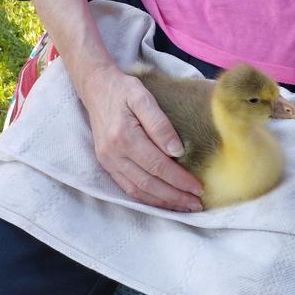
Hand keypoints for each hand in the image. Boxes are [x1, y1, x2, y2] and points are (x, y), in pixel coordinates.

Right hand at [79, 65, 202, 210]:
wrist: (96, 88)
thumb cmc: (123, 90)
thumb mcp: (143, 97)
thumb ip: (160, 124)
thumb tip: (176, 151)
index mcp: (124, 137)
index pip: (158, 166)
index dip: (179, 180)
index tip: (198, 188)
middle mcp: (113, 154)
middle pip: (149, 184)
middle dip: (175, 197)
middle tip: (196, 204)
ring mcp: (108, 162)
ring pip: (138, 191)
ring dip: (162, 203)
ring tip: (184, 207)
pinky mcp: (107, 165)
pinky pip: (128, 188)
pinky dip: (147, 199)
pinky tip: (163, 202)